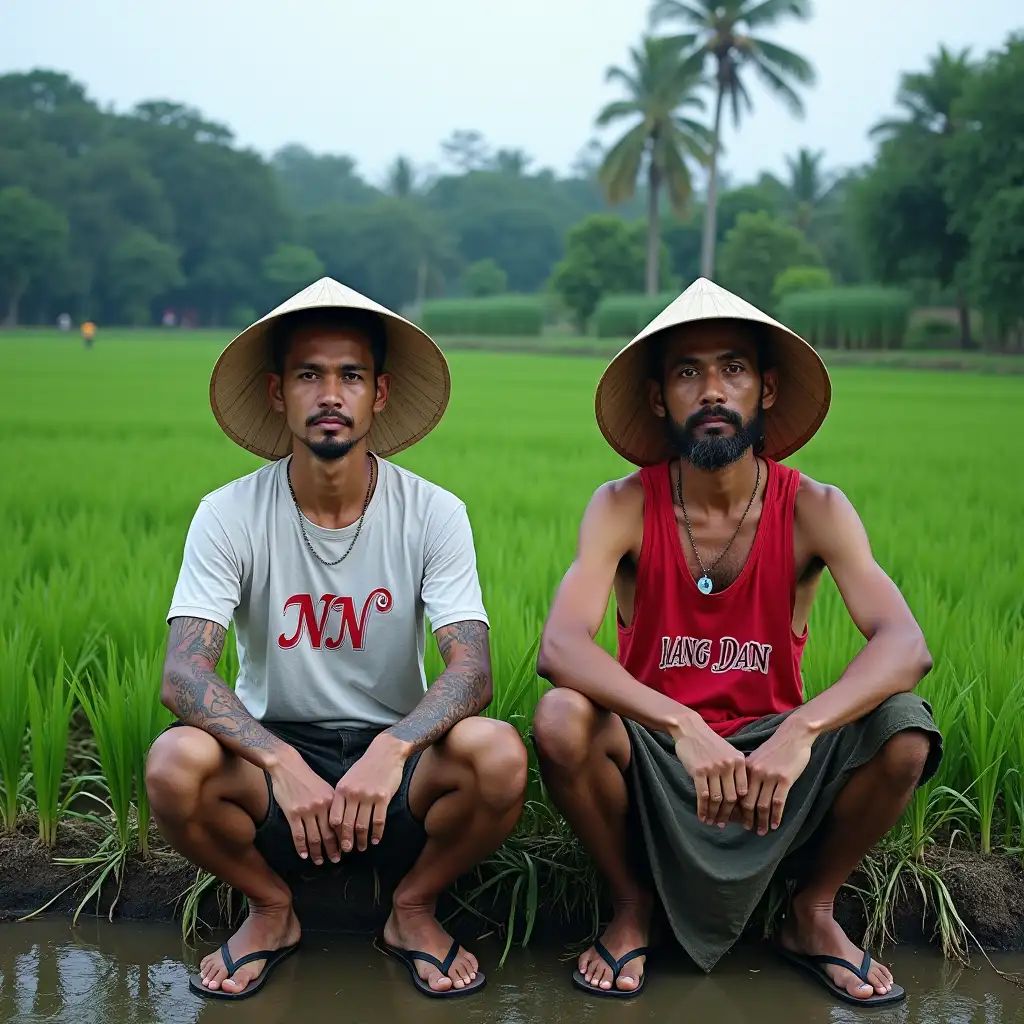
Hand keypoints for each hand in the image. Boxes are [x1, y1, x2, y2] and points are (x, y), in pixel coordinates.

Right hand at [268, 751, 338, 864]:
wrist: (288, 767)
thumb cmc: (307, 779)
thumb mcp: (325, 789)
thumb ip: (332, 805)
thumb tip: (339, 824)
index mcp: (332, 799)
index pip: (340, 824)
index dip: (343, 838)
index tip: (346, 850)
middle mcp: (322, 806)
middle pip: (329, 834)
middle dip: (333, 849)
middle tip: (336, 860)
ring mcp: (307, 810)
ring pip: (314, 837)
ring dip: (317, 852)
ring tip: (320, 861)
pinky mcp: (293, 813)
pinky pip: (298, 835)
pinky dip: (301, 847)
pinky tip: (304, 855)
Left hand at [330, 735, 407, 852]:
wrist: (385, 753)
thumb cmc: (365, 768)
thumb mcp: (348, 779)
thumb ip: (342, 798)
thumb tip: (336, 821)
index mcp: (341, 790)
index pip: (334, 818)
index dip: (334, 834)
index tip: (336, 842)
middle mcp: (353, 794)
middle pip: (347, 825)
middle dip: (347, 841)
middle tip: (347, 851)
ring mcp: (368, 796)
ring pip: (362, 825)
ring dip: (362, 840)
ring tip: (362, 847)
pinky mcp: (383, 797)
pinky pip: (378, 820)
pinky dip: (377, 833)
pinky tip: (375, 840)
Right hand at [673, 716, 747, 827]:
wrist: (690, 729)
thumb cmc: (710, 743)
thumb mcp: (729, 752)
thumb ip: (735, 771)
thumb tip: (738, 797)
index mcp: (739, 761)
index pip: (744, 791)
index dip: (742, 807)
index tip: (738, 817)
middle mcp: (728, 765)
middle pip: (731, 798)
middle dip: (727, 814)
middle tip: (723, 824)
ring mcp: (713, 768)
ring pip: (717, 799)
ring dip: (714, 814)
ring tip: (712, 823)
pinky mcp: (699, 771)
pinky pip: (702, 795)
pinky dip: (703, 809)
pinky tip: (702, 816)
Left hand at [741, 720, 814, 834]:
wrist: (793, 735)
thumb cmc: (775, 748)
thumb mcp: (757, 758)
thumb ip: (749, 773)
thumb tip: (741, 793)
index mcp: (746, 768)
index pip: (736, 793)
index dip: (733, 808)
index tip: (732, 820)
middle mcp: (755, 773)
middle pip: (746, 802)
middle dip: (745, 818)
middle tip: (746, 829)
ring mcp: (770, 776)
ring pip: (762, 805)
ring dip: (762, 821)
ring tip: (761, 832)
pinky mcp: (785, 779)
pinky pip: (778, 802)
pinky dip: (776, 816)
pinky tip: (775, 825)